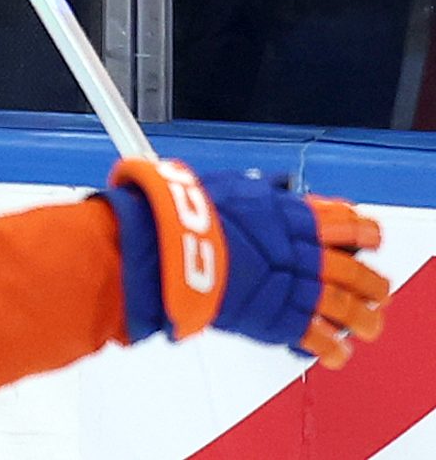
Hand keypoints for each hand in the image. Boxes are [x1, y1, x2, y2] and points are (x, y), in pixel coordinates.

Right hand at [106, 160, 388, 367]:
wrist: (163, 246)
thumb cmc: (181, 214)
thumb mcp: (222, 187)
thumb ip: (252, 193)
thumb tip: (263, 186)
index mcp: (288, 215)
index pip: (344, 221)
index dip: (363, 230)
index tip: (369, 237)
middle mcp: (299, 250)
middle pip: (353, 267)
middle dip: (371, 281)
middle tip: (376, 289)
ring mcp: (292, 286)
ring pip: (346, 304)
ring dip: (363, 318)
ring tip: (369, 325)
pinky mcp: (279, 318)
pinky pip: (317, 337)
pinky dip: (331, 349)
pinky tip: (336, 354)